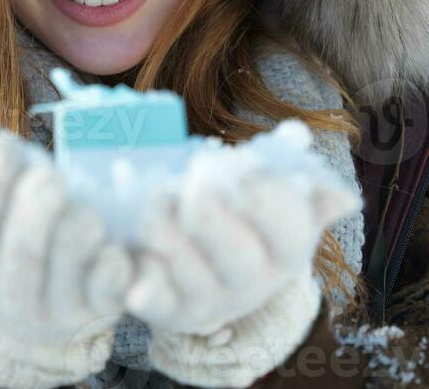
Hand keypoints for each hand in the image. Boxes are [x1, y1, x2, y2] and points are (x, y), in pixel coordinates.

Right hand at [0, 128, 133, 386]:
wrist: (34, 284)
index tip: (2, 148)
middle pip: (21, 256)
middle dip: (37, 209)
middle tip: (48, 177)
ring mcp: (47, 313)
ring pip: (64, 276)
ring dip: (76, 232)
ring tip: (82, 206)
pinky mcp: (91, 314)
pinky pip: (103, 296)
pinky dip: (110, 267)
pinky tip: (111, 246)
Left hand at [125, 119, 361, 337]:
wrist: (196, 272)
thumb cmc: (235, 222)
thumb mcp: (269, 204)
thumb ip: (303, 192)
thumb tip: (343, 196)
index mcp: (283, 253)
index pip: (290, 233)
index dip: (271, 201)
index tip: (247, 169)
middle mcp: (249, 284)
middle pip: (238, 257)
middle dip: (213, 212)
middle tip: (194, 178)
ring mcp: (207, 301)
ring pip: (188, 269)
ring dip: (166, 225)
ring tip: (156, 194)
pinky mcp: (165, 310)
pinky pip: (153, 299)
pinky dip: (144, 286)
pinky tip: (136, 277)